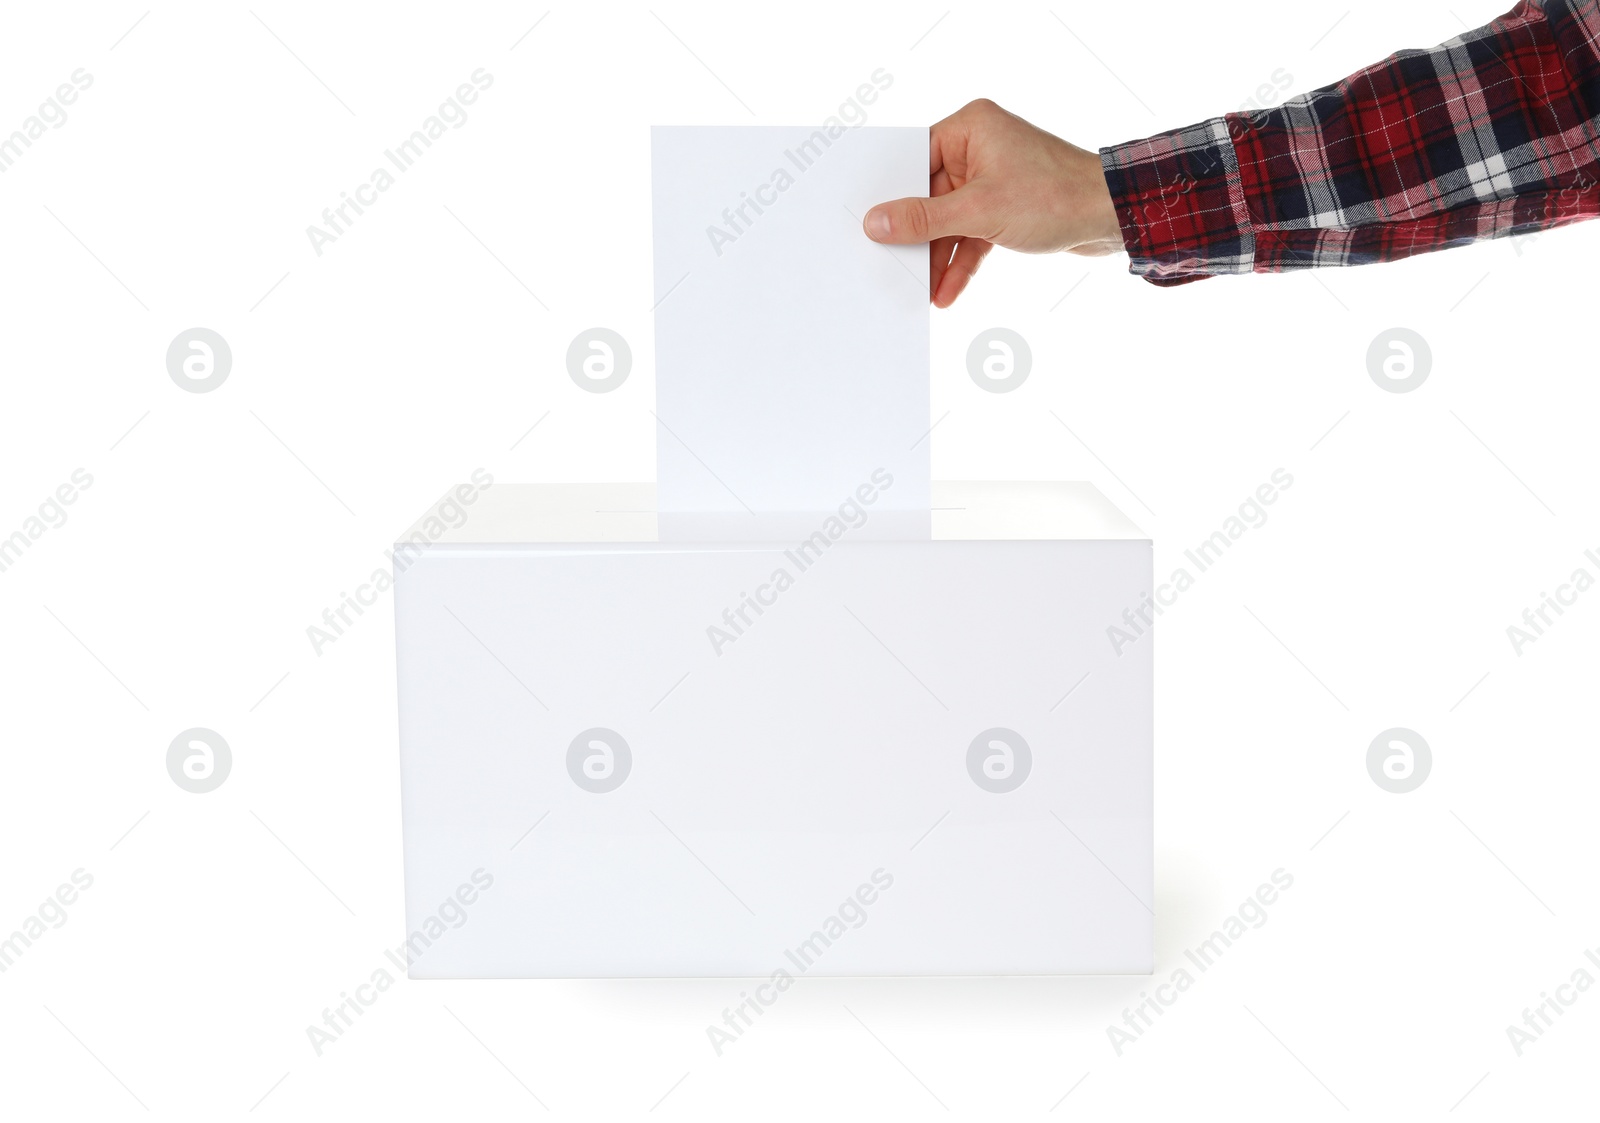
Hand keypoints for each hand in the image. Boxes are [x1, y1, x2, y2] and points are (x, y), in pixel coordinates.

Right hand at [863, 99, 1122, 306]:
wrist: (1111, 217)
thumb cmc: (1055, 196)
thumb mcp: (979, 211)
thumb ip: (924, 219)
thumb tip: (877, 222)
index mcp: (970, 128)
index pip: (913, 157)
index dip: (890, 192)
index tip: (868, 223)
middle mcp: (978, 148)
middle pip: (929, 195)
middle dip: (916, 235)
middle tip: (890, 263)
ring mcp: (992, 179)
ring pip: (950, 220)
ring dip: (939, 256)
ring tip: (921, 290)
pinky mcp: (1005, 207)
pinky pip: (972, 235)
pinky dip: (962, 261)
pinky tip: (947, 291)